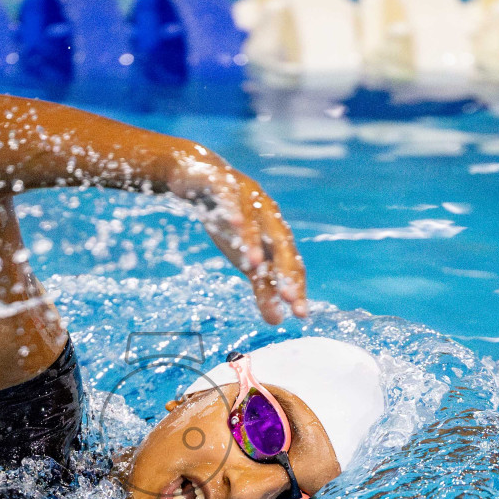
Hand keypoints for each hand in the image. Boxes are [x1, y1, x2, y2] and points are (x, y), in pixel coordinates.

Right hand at [167, 149, 307, 324]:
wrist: (198, 177)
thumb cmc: (229, 222)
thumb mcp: (245, 258)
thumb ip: (262, 287)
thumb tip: (277, 321)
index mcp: (276, 233)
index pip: (291, 263)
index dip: (296, 286)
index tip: (300, 314)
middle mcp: (268, 214)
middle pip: (281, 243)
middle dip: (285, 270)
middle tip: (289, 297)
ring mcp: (247, 196)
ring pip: (254, 221)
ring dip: (255, 241)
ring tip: (255, 264)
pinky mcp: (222, 182)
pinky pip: (229, 196)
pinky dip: (232, 209)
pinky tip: (233, 223)